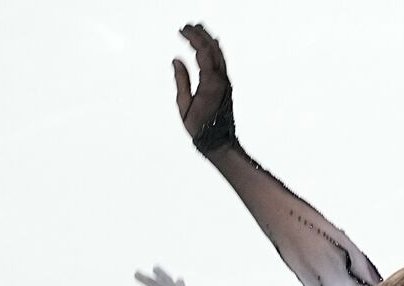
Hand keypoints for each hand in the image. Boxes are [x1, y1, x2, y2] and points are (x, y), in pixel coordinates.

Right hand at [173, 23, 235, 152]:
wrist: (219, 142)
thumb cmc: (201, 128)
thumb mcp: (184, 105)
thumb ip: (181, 81)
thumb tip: (177, 60)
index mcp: (211, 84)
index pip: (204, 52)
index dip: (193, 38)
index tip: (181, 30)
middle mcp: (222, 80)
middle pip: (213, 49)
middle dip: (201, 34)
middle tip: (187, 26)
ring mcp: (226, 83)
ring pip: (219, 55)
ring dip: (208, 40)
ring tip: (197, 29)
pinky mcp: (226, 86)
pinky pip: (220, 63)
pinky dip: (214, 50)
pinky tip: (209, 45)